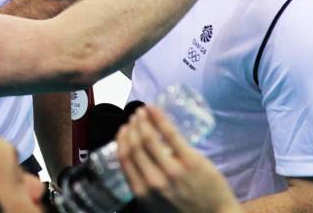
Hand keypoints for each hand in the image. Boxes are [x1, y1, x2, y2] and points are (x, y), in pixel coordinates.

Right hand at [117, 107, 239, 212]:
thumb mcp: (155, 202)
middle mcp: (154, 181)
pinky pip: (170, 134)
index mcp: (142, 191)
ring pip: (149, 138)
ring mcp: (173, 170)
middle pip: (135, 146)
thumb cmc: (184, 208)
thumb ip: (142, 182)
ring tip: (143, 112)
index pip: (124, 158)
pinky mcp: (191, 161)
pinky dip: (159, 118)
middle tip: (134, 116)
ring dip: (143, 121)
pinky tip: (154, 109)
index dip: (122, 139)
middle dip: (132, 127)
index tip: (123, 129)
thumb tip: (133, 154)